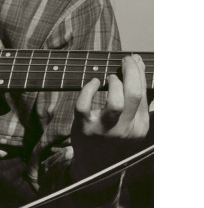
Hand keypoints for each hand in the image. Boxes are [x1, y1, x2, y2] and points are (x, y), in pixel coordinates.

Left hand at [70, 54, 149, 180]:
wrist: (95, 167)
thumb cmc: (114, 137)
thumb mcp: (132, 123)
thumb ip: (136, 97)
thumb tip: (138, 64)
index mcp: (139, 126)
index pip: (143, 94)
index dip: (139, 72)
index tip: (133, 59)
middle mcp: (125, 129)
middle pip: (133, 94)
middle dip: (131, 71)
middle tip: (125, 60)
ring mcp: (104, 129)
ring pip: (116, 102)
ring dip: (114, 83)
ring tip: (110, 77)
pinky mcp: (84, 127)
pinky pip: (84, 105)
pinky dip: (88, 89)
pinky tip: (93, 83)